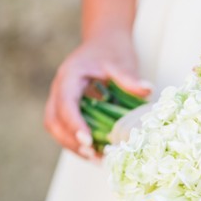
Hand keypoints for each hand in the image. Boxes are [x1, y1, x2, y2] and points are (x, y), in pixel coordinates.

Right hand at [44, 30, 152, 157]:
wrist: (104, 41)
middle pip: (54, 120)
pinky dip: (75, 141)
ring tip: (95, 159)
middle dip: (70, 140)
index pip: (66, 104)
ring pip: (55, 127)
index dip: (74, 124)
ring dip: (71, 145)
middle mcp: (59, 88)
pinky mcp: (67, 106)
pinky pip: (64, 128)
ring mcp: (60, 98)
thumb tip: (147, 90)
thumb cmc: (112, 50)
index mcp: (70, 76)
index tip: (88, 140)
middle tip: (92, 154)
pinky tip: (94, 152)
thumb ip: (130, 77)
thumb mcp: (122, 61)